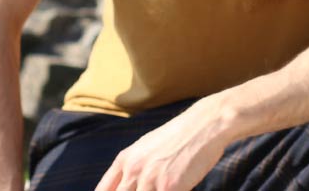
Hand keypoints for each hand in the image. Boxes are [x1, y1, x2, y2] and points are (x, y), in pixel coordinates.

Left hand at [93, 100, 235, 190]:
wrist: (205, 124)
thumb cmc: (179, 137)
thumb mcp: (147, 148)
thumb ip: (132, 167)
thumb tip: (124, 186)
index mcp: (125, 160)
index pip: (103, 190)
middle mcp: (133, 169)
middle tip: (149, 190)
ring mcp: (150, 179)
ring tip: (164, 188)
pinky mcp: (168, 187)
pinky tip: (178, 189)